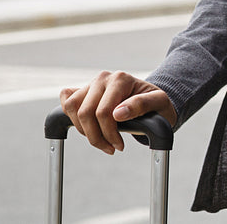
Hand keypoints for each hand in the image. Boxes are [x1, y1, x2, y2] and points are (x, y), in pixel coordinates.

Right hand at [58, 71, 177, 154]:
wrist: (150, 99)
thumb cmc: (156, 103)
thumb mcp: (159, 104)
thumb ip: (141, 105)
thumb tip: (118, 113)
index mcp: (121, 79)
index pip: (103, 112)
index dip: (109, 134)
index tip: (119, 147)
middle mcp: (103, 78)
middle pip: (85, 113)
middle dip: (96, 137)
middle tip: (111, 148)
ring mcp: (91, 84)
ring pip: (72, 108)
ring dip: (83, 130)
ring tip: (100, 138)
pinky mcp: (83, 91)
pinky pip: (67, 101)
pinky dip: (71, 117)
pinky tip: (86, 126)